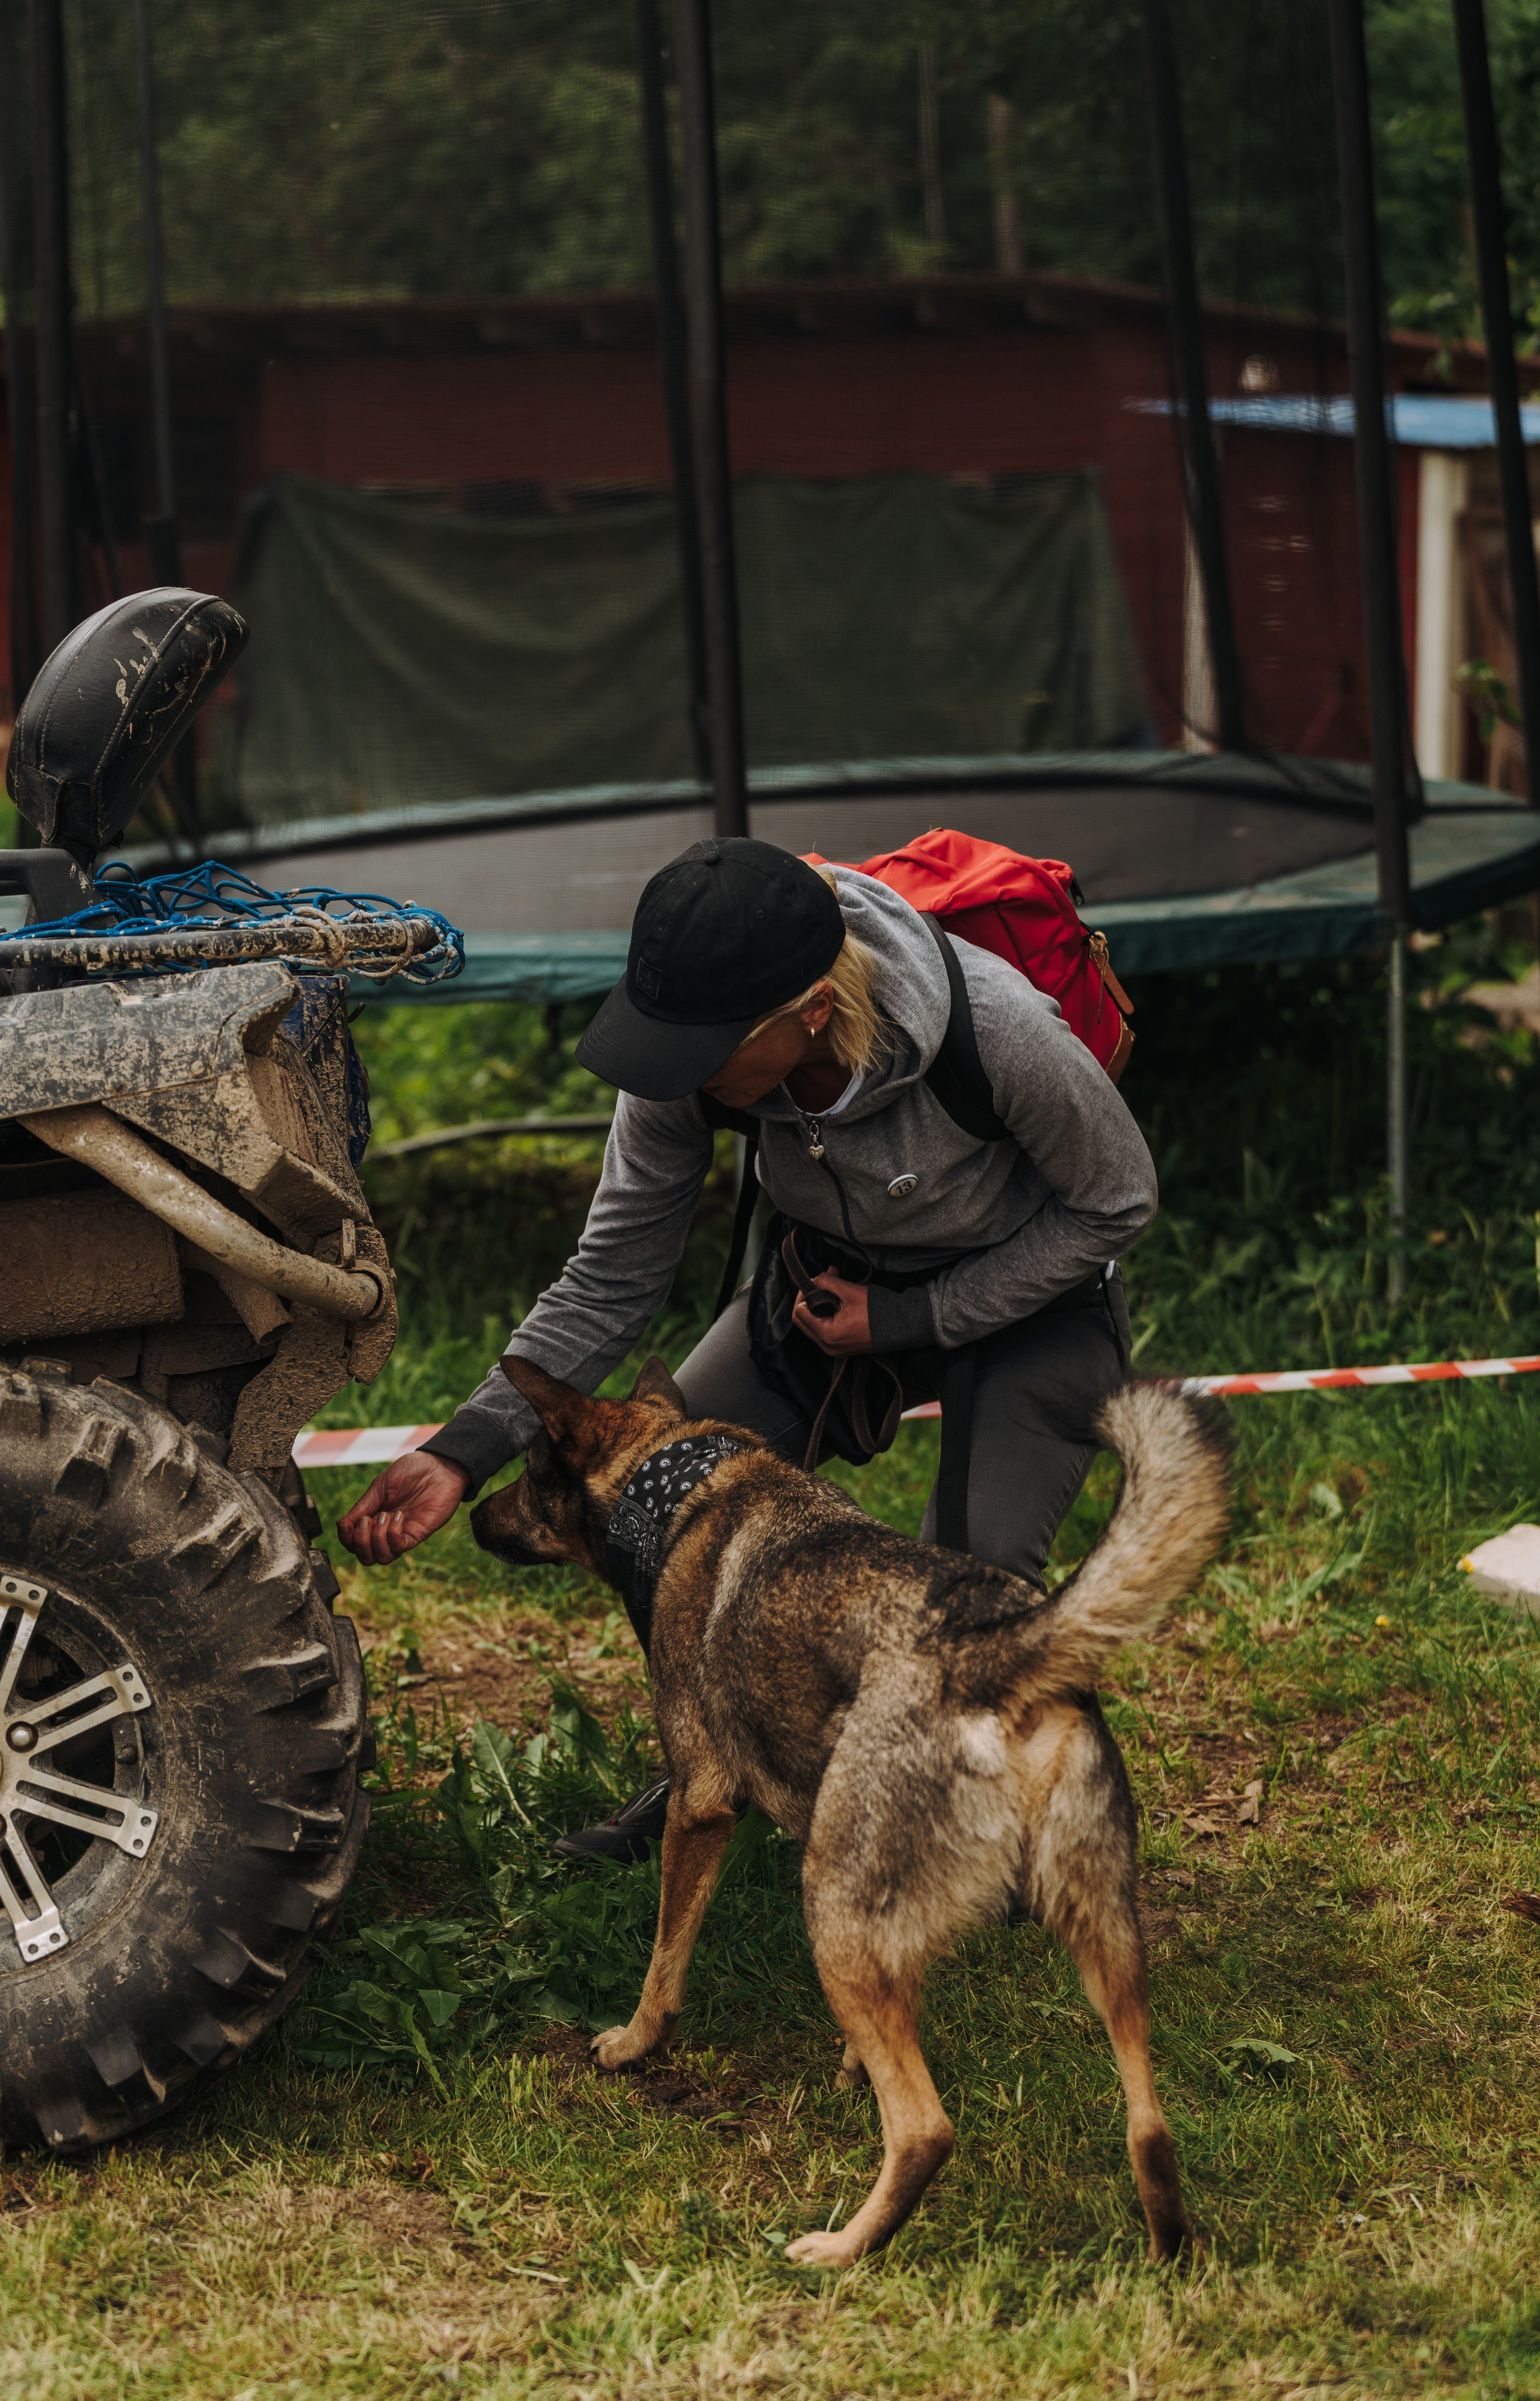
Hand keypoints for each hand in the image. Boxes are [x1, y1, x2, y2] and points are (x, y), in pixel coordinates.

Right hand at [336, 1451, 470, 1564]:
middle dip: (359, 1542)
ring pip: (381, 1558)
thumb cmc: (411, 1471)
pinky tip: (399, 1516)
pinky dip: (393, 1535)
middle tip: (367, 1520)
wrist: (440, 1466)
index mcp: (372, 1516)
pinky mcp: (417, 1535)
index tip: (347, 1523)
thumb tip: (342, 1525)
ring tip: (385, 1515)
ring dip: (377, 1539)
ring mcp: (400, 1533)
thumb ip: (363, 1506)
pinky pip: (399, 1548)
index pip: (352, 1542)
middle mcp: (384, 1529)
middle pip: (364, 1556)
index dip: (346, 1538)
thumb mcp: (380, 1485)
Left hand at [792, 1272, 872, 1356]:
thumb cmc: (877, 1309)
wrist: (901, 1326)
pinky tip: (837, 1299)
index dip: (804, 1293)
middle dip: (810, 1298)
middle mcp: (827, 1346)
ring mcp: (833, 1349)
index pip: (799, 1312)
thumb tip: (812, 1280)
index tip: (816, 1281)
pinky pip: (823, 1330)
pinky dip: (826, 1314)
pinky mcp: (840, 1347)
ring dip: (818, 1304)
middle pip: (803, 1320)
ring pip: (812, 1325)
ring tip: (833, 1286)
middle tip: (823, 1282)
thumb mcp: (849, 1291)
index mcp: (827, 1334)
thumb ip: (826, 1282)